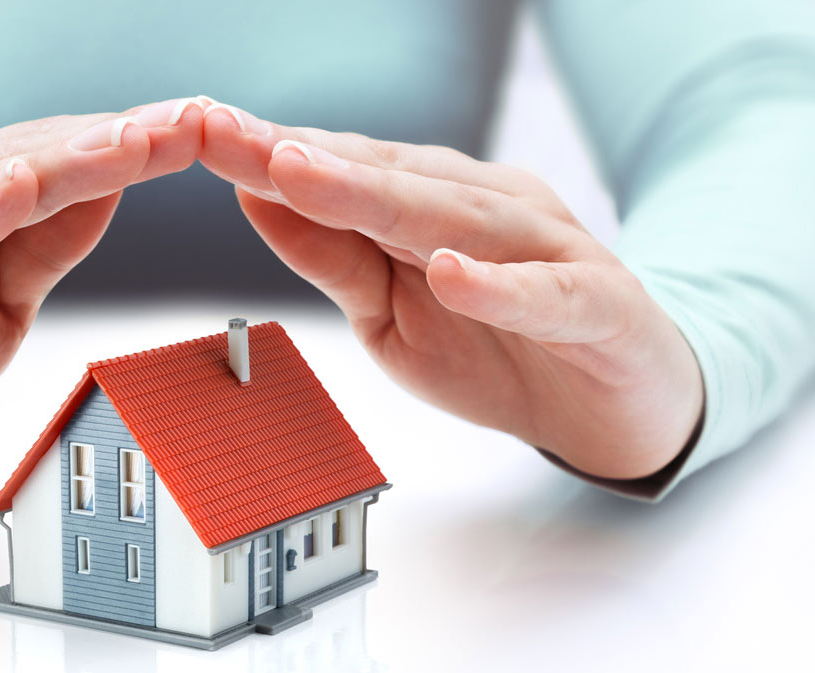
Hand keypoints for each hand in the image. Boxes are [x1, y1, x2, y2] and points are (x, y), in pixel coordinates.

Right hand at [0, 98, 209, 488]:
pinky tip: (15, 190)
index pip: (59, 164)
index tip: (203, 131)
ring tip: (130, 143)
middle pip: (31, 160)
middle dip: (116, 143)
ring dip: (61, 165)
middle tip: (191, 121)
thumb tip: (111, 196)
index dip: (131, 148)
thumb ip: (43, 251)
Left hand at [200, 104, 702, 478]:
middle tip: (222, 133)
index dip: (265, 153)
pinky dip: (499, 287)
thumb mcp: (390, 311)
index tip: (194, 132)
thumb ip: (333, 257)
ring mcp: (546, 250)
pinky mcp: (598, 303)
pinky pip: (544, 295)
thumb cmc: (499, 345)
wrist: (620, 399)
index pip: (340, 170)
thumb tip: (254, 198)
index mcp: (432, 203)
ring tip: (302, 175)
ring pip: (455, 219)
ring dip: (376, 197)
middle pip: (384, 179)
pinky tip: (453, 272)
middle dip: (296, 158)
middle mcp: (485, 209)